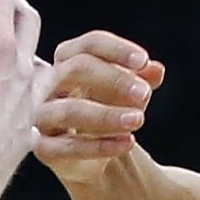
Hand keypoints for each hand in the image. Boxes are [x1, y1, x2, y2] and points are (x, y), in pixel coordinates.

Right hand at [0, 0, 50, 199]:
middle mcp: (21, 73)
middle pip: (29, 21)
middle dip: (11, 0)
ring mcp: (27, 106)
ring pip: (39, 65)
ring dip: (25, 49)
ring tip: (6, 49)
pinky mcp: (22, 137)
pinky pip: (32, 107)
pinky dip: (22, 95)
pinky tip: (4, 104)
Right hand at [34, 30, 166, 184]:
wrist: (91, 154)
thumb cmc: (106, 110)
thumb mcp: (127, 93)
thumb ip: (140, 80)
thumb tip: (156, 70)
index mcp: (69, 60)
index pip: (90, 45)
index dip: (116, 50)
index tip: (143, 61)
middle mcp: (49, 84)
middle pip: (76, 69)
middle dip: (114, 79)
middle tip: (143, 93)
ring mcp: (43, 115)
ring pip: (69, 111)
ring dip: (106, 115)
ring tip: (138, 120)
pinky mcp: (44, 147)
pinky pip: (67, 147)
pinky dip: (100, 146)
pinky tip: (127, 143)